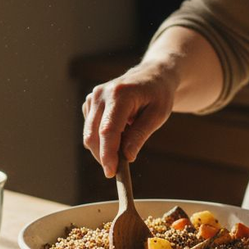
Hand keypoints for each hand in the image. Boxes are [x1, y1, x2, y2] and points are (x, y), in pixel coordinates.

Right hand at [82, 62, 177, 177]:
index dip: (107, 154)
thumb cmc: (158, 95)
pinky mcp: (89, 103)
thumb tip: (127, 157)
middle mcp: (101, 94)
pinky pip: (90, 130)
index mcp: (120, 94)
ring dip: (103, 148)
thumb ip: (141, 134)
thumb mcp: (158, 115)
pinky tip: (119, 132)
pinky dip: (102, 139)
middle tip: (119, 170)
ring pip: (89, 134)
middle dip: (104, 156)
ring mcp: (93, 97)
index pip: (108, 130)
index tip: (111, 172)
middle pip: (93, 134)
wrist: (152, 76)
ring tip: (126, 143)